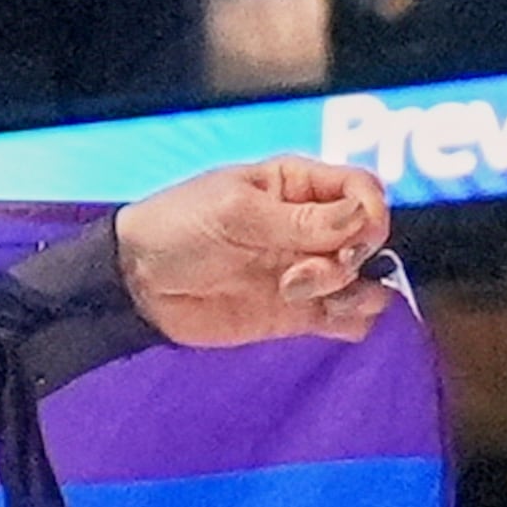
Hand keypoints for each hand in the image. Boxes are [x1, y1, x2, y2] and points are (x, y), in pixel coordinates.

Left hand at [112, 157, 396, 348]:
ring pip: (367, 279)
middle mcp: (311, 228)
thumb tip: (361, 218)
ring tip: (298, 293)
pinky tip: (324, 317)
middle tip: (302, 271)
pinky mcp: (298, 313)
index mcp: (297, 187)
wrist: (137, 284)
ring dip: (352, 290)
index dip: (369, 213)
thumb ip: (299, 219)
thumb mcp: (234, 212)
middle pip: (368, 238)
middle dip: (350, 256)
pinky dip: (353, 320)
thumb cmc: (176, 228)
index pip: (362, 190)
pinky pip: (350, 318)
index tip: (351, 237)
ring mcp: (307, 271)